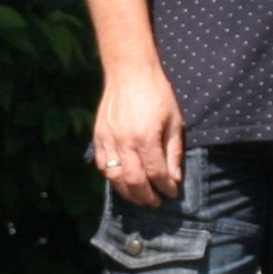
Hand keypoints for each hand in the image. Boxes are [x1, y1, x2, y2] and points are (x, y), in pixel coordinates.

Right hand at [91, 61, 183, 205]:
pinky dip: (112, 178)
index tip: (172, 193)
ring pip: (115, 178)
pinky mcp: (98, 136)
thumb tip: (174, 178)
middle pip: (134, 181)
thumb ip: (173, 152)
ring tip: (139, 198)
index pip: (156, 173)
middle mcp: (124, 142)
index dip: (166, 187)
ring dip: (128, 192)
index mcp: (146, 138)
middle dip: (146, 196)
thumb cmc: (157, 93)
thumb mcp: (174, 121)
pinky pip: (101, 165)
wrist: (129, 71)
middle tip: (156, 202)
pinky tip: (122, 181)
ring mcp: (108, 139)